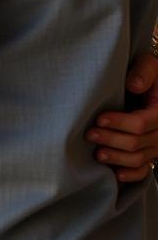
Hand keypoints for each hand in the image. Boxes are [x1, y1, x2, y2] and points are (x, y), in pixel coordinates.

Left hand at [87, 51, 157, 181]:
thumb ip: (143, 72)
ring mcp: (157, 146)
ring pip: (138, 158)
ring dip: (117, 158)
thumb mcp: (149, 64)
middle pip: (136, 143)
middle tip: (89, 135)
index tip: (99, 119)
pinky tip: (116, 174)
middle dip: (112, 140)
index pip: (140, 124)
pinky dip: (132, 175)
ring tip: (97, 154)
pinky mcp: (151, 153)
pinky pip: (145, 170)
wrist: (152, 86)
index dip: (119, 123)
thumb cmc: (146, 73)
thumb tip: (133, 85)